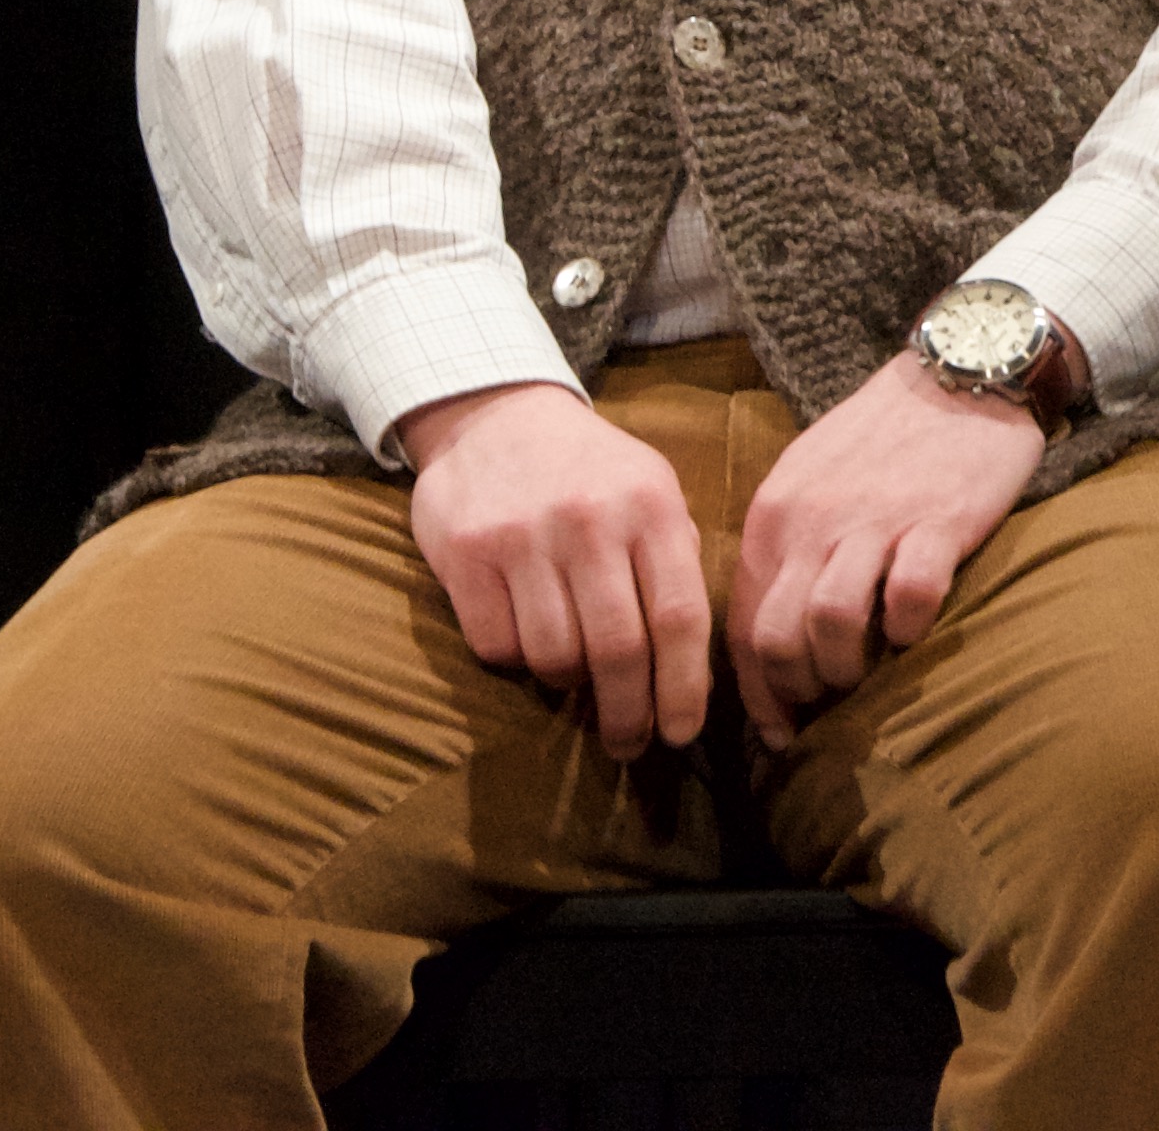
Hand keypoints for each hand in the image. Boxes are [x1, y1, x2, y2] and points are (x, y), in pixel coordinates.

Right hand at [399, 381, 716, 759]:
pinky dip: (513, 660)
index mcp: (652, 507)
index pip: (680, 617)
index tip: (681, 734)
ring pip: (554, 656)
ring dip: (567, 685)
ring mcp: (524, 535)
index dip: (684, 689)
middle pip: (618, 650)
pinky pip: (496, 645)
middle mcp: (590, 521)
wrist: (497, 414)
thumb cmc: (591, 472)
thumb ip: (674, 563)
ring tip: (573, 676)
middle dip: (628, 713)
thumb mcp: (652, 492)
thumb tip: (692, 664)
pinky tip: (523, 638)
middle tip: (628, 744)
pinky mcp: (467, 552)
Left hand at [726, 355, 1051, 749]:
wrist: (958, 372)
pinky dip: (909, 630)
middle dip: (797, 692)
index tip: (779, 731)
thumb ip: (787, 546)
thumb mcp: (810, 480)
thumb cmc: (883, 436)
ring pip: (830, 625)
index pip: (742, 627)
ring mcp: (873, 520)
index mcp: (775, 515)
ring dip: (847, 669)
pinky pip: (909, 599)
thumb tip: (772, 633)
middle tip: (826, 707)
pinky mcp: (936, 521)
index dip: (757, 694)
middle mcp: (812, 521)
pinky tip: (916, 628)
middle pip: (777, 637)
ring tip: (869, 673)